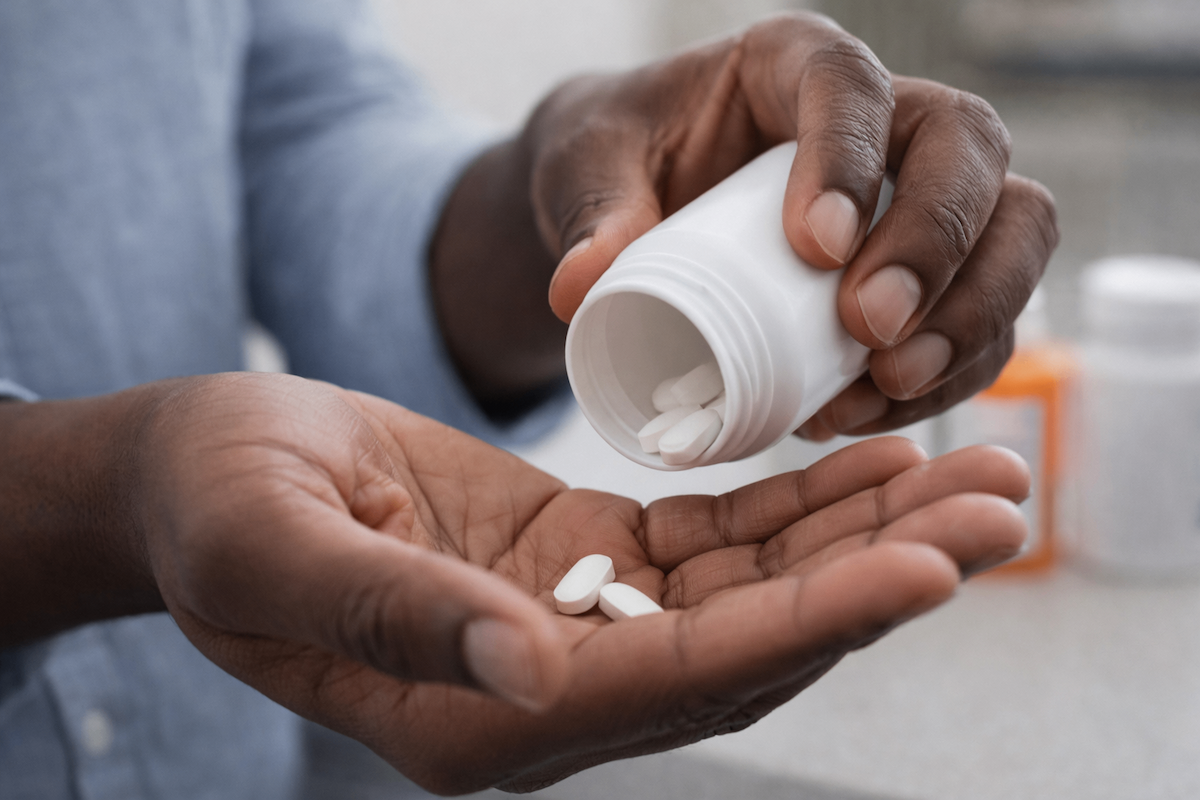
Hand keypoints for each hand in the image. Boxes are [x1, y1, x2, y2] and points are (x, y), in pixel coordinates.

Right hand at [125, 372, 1026, 792]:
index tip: (921, 569)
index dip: (805, 626)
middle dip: (878, 580)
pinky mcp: (580, 562)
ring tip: (970, 475)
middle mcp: (544, 690)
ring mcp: (571, 627)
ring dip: (859, 537)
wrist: (204, 470)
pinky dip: (790, 506)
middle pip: (748, 647)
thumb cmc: (216, 507)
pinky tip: (866, 464)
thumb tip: (529, 668)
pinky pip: (708, 545)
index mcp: (474, 717)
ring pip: (747, 594)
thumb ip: (393, 616)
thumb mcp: (275, 549)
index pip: (676, 680)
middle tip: (1000, 510)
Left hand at [525, 12, 1057, 435]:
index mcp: (794, 66)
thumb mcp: (587, 169)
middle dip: (936, 244)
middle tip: (868, 328)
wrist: (644, 208)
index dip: (851, 157)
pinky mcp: (937, 269)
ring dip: (971, 313)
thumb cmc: (621, 162)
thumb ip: (591, 213)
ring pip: (1015, 229)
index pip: (850, 84)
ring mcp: (924, 193)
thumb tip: (583, 286)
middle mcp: (885, 117)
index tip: (818, 247)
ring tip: (890, 381)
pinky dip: (953, 368)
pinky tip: (876, 408)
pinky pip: (986, 313)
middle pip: (967, 149)